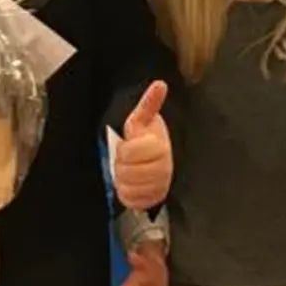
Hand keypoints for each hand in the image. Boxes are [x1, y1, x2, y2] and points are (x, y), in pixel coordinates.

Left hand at [115, 82, 171, 209]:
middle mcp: (164, 168)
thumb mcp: (143, 121)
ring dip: (123, 180)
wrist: (157, 161)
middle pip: (127, 172)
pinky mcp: (154, 200)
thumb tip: (160, 84)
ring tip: (128, 172)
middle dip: (122, 165)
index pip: (129, 153)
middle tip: (127, 161)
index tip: (128, 145)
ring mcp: (160, 185)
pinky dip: (127, 194)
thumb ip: (148, 104)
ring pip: (128, 187)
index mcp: (159, 146)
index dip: (123, 150)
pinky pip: (132, 201)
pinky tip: (131, 185)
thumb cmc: (146, 139)